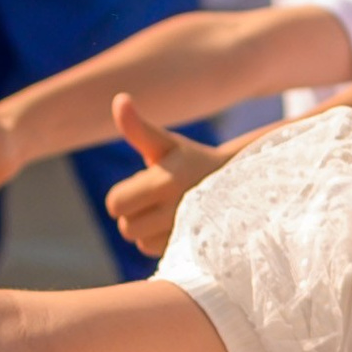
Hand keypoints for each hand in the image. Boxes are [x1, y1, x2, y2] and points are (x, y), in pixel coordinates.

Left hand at [102, 95, 218, 261]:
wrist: (236, 183)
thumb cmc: (189, 159)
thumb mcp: (165, 142)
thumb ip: (138, 128)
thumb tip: (119, 99)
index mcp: (166, 180)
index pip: (115, 203)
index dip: (122, 195)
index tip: (140, 185)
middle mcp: (178, 209)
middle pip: (125, 227)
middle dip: (133, 213)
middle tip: (154, 198)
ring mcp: (187, 232)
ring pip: (139, 241)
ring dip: (146, 228)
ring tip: (167, 210)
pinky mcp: (193, 248)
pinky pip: (155, 252)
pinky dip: (159, 241)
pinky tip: (176, 225)